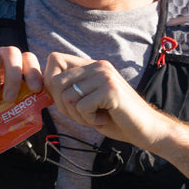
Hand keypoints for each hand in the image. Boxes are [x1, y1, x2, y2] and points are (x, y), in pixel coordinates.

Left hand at [44, 52, 167, 147]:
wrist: (146, 129)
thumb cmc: (115, 118)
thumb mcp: (88, 100)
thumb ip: (70, 90)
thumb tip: (42, 85)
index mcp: (92, 65)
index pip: (54, 59)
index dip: (49, 81)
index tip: (62, 100)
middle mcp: (98, 66)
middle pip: (56, 82)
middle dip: (64, 106)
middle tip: (85, 115)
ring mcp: (105, 76)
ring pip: (68, 97)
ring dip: (79, 115)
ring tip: (97, 116)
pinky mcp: (110, 90)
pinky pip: (82, 108)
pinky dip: (90, 120)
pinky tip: (105, 119)